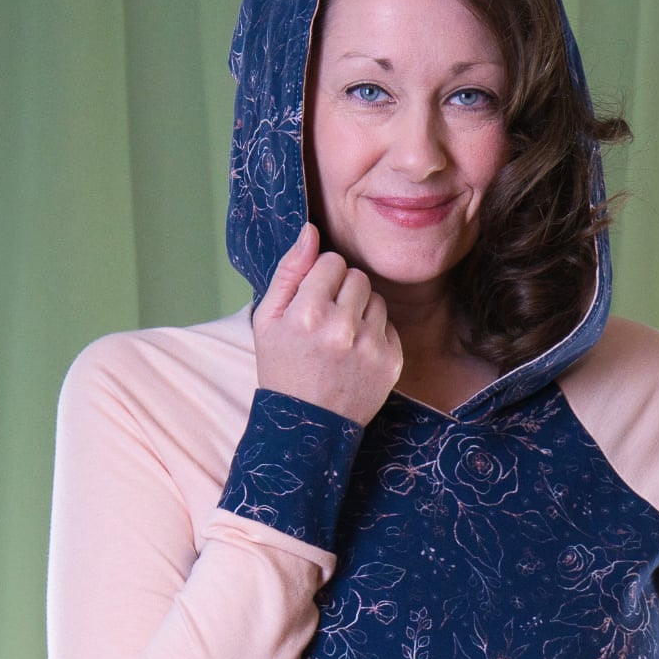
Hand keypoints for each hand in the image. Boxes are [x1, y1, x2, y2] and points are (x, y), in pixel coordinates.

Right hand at [251, 221, 403, 424]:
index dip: (321, 278)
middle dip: (343, 291)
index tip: (313, 299)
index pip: (332, 262)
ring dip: (360, 310)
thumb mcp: (267, 320)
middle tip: (326, 319)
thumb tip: (310, 231)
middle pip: (358, 276)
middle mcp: (342, 328)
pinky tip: (355, 353)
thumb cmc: (283, 368)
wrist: (306, 427)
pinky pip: (389, 325)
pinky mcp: (391, 362)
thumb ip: (289, 271)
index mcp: (308, 314)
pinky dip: (374, 334)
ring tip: (341, 337)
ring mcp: (371, 347)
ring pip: (376, 299)